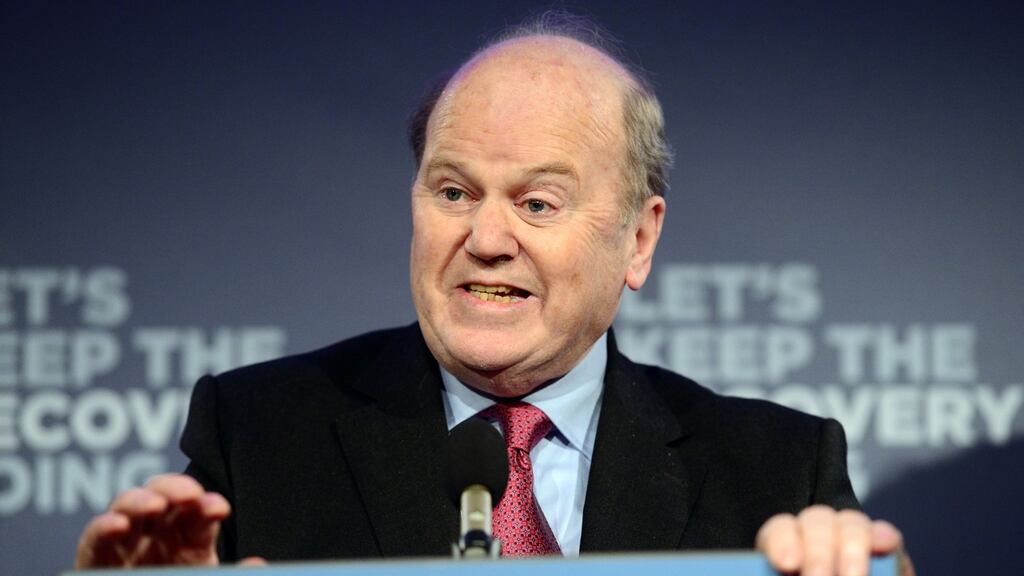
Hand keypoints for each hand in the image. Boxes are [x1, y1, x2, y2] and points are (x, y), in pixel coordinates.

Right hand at [75, 474, 264, 567]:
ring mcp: (126, 548)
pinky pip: (94, 542)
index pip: (201, 514)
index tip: (219, 508)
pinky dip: (102, 528)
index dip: (208, 505)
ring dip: (139, 501)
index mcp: (192, 545)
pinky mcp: (95, 563)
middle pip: (164, 499)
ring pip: (128, 509)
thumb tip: (257, 564)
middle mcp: (158, 539)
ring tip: (154, 505)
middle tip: (189, 495)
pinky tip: (117, 524)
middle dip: (175, 489)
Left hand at [756, 505, 914, 575]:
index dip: (782, 541)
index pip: (780, 529)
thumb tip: (792, 568)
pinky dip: (884, 536)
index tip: (788, 563)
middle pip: (816, 523)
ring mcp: (854, 539)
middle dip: (818, 552)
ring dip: (850, 550)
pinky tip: (882, 545)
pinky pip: (886, 533)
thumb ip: (787, 573)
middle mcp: (819, 538)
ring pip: (850, 524)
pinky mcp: (888, 550)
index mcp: (788, 549)